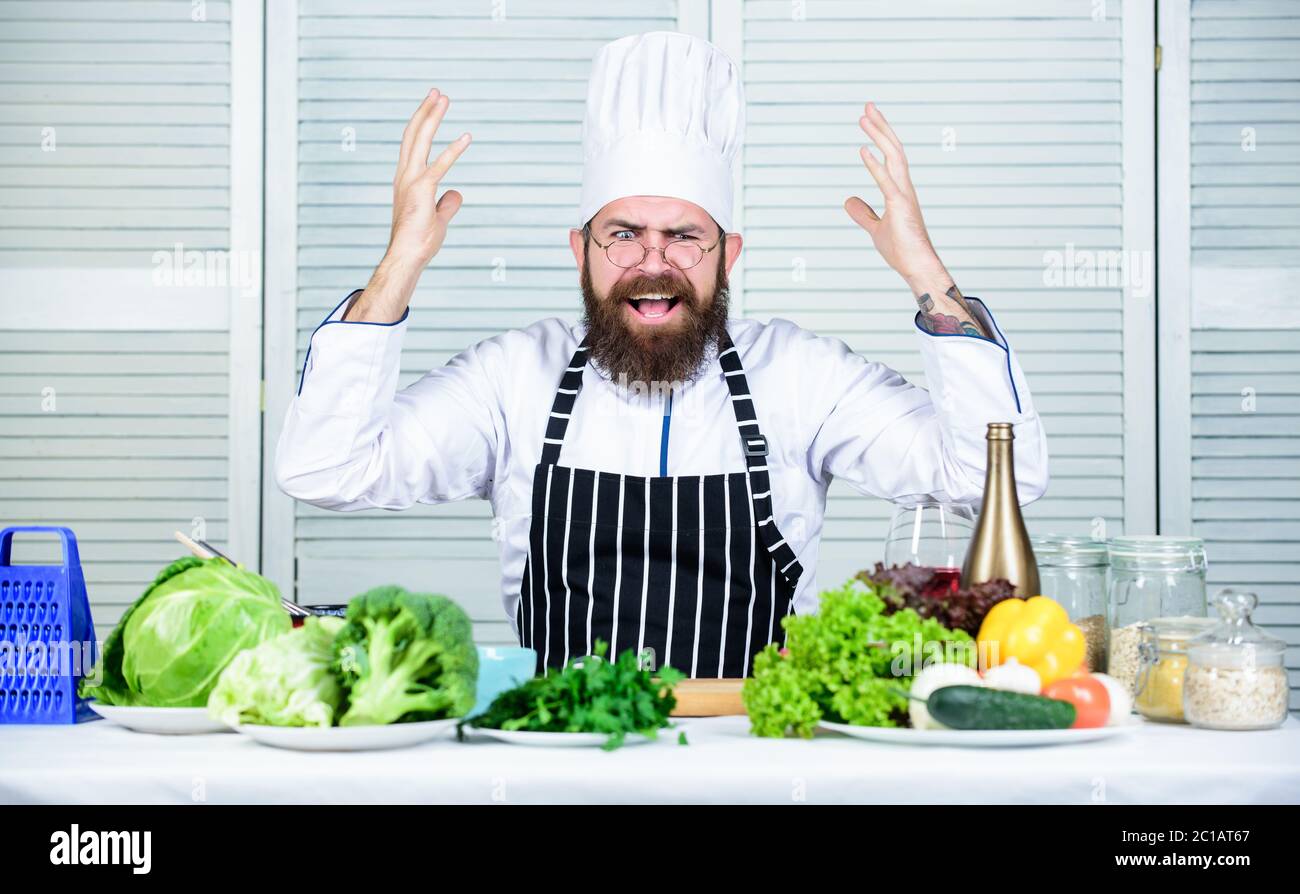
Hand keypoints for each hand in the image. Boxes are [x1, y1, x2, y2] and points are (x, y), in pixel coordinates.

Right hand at [345, 89, 470, 322]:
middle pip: (413, 135)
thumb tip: (457, 194)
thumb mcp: (439, 218)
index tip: (431, 106)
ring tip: (444, 98)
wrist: (408, 255)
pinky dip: (453, 150)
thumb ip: (447, 204)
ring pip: (420, 140)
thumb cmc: (420, 240)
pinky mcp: (421, 190)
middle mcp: (404, 175)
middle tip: (437, 92)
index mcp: (406, 179)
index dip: (421, 123)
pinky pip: (439, 165)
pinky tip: (467, 137)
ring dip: (432, 117)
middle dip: (425, 111)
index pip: (412, 144)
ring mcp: (411, 181)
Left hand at [844, 102, 987, 338]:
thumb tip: (847, 199)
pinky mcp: (900, 208)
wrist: (917, 268)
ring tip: (864, 118)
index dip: (880, 136)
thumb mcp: (874, 228)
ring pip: (894, 157)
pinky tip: (863, 150)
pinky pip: (887, 182)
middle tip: (867, 107)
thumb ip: (862, 213)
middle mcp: (905, 187)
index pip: (891, 156)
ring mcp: (904, 196)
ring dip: (879, 136)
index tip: (869, 118)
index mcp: (900, 190)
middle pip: (893, 149)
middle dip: (881, 127)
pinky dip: (875, 165)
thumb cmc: (901, 250)